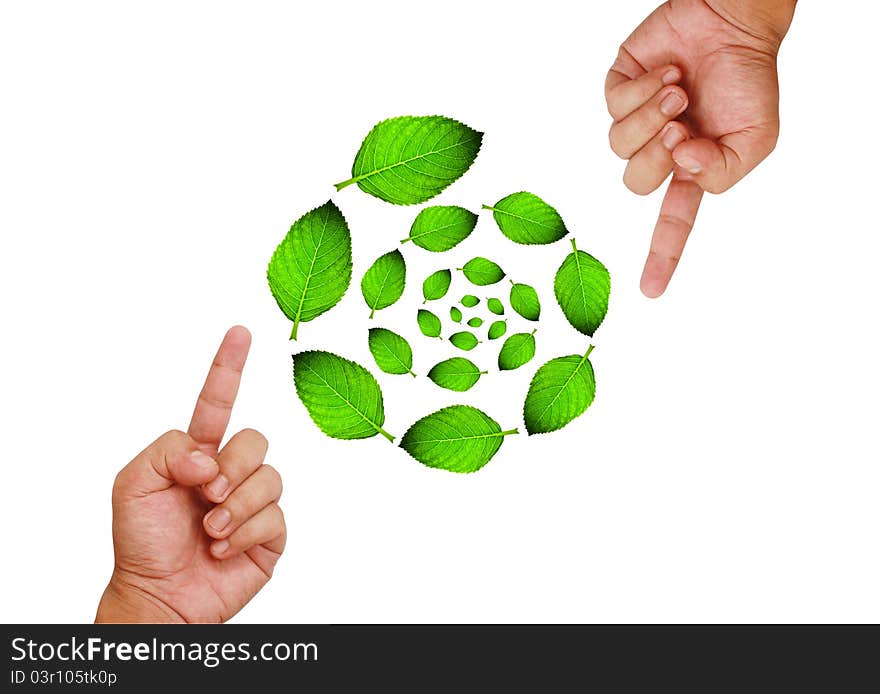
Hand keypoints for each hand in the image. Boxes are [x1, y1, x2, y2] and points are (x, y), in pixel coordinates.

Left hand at [96, 326, 285, 622]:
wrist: (160, 596)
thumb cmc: (141, 542)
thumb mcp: (132, 483)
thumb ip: (168, 450)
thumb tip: (211, 457)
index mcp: (198, 453)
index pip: (218, 402)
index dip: (228, 367)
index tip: (240, 332)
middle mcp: (230, 473)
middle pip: (255, 439)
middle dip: (232, 467)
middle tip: (206, 495)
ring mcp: (252, 502)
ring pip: (270, 478)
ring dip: (235, 506)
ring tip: (210, 531)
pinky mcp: (270, 533)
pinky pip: (275, 516)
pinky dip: (245, 533)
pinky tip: (223, 548)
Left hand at [605, 0, 795, 296]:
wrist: (733, 22)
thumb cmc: (747, 80)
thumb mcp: (757, 137)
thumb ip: (723, 171)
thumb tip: (680, 169)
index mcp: (691, 169)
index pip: (673, 222)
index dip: (662, 256)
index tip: (652, 292)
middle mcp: (659, 151)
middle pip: (636, 182)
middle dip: (658, 153)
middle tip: (682, 124)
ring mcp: (636, 120)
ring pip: (619, 145)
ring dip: (651, 116)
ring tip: (679, 91)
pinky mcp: (620, 88)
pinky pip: (615, 105)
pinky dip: (643, 89)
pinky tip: (666, 74)